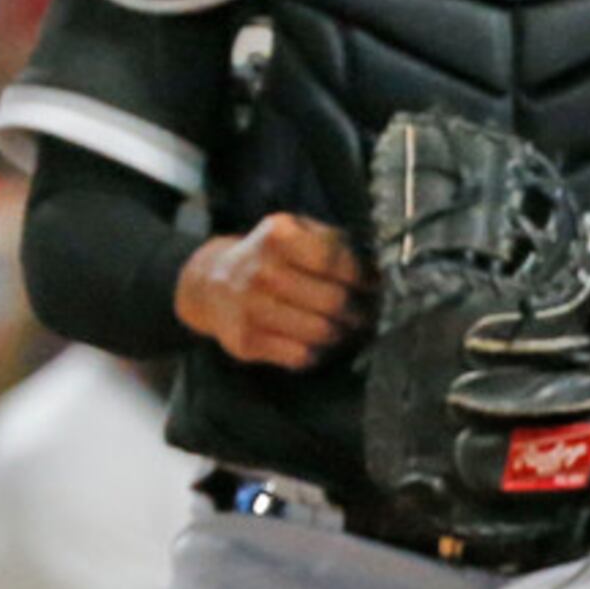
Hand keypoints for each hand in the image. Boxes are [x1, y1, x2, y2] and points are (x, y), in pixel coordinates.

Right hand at [175, 214, 369, 368]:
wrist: (211, 284)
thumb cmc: (269, 257)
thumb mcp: (297, 231)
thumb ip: (336, 244)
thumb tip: (378, 275)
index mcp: (277, 234)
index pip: (337, 260)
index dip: (362, 277)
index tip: (370, 286)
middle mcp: (260, 270)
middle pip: (334, 301)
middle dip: (357, 311)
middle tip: (363, 314)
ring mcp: (251, 307)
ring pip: (322, 332)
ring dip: (341, 334)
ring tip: (343, 328)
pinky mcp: (245, 341)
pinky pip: (302, 356)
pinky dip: (317, 352)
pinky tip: (316, 342)